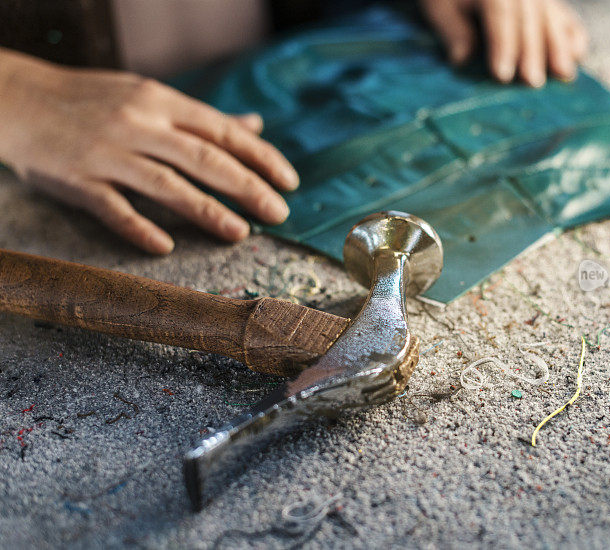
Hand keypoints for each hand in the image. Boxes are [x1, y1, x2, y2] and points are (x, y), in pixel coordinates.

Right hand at [0, 49, 298, 253]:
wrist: (18, 98)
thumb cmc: (94, 100)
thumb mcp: (150, 97)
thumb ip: (201, 118)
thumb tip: (253, 126)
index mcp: (162, 102)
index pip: (223, 131)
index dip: (261, 157)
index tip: (290, 182)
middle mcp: (140, 124)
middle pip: (205, 159)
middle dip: (248, 187)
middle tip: (279, 213)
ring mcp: (108, 152)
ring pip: (167, 185)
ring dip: (207, 211)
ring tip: (240, 233)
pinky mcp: (77, 180)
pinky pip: (113, 209)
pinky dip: (140, 228)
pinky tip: (165, 247)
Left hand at [419, 0, 588, 86]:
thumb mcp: (439, 8)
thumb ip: (453, 32)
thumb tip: (462, 59)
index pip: (500, 16)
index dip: (503, 45)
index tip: (502, 75)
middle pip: (529, 18)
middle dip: (532, 51)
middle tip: (533, 82)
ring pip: (550, 16)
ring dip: (558, 46)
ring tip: (563, 73)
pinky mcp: (547, 0)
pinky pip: (564, 13)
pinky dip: (573, 32)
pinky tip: (578, 52)